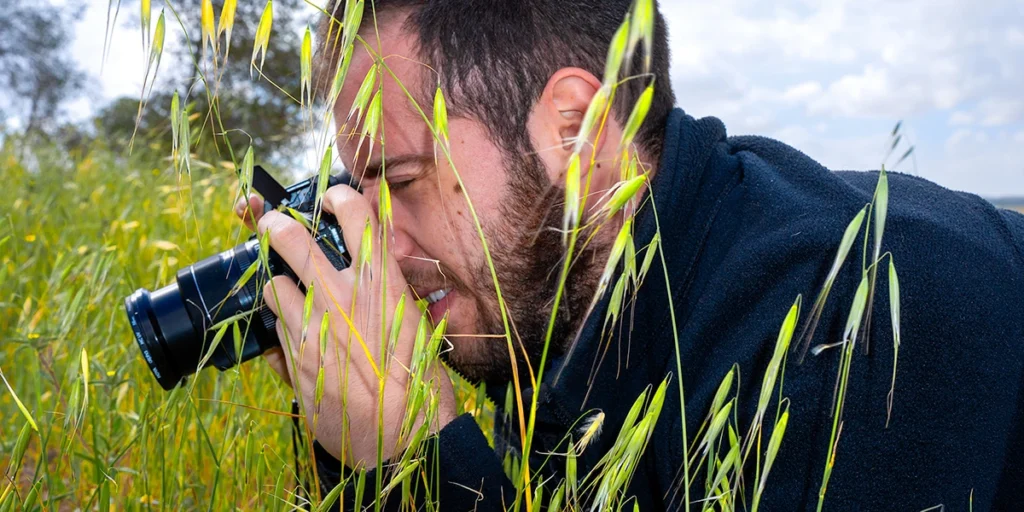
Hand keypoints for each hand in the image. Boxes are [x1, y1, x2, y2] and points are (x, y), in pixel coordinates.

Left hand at [234, 189, 457, 467]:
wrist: (403, 437)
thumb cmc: (419, 382)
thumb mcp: (416, 326)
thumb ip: (389, 294)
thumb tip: (371, 274)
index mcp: (382, 281)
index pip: (353, 213)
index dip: (336, 197)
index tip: (328, 201)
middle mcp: (343, 294)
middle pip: (290, 237)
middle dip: (275, 226)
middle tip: (270, 225)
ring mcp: (313, 325)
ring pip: (273, 284)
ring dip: (278, 289)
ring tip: (287, 298)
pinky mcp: (295, 357)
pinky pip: (275, 331)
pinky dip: (282, 331)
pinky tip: (297, 342)